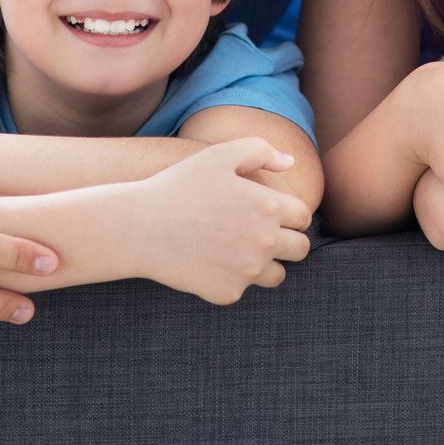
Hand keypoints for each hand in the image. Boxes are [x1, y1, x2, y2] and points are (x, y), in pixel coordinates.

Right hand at [123, 138, 313, 304]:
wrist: (140, 227)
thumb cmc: (180, 185)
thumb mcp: (219, 155)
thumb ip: (261, 151)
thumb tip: (290, 162)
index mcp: (269, 207)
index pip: (303, 216)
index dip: (288, 212)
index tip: (268, 211)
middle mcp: (265, 242)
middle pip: (300, 249)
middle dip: (286, 240)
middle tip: (258, 232)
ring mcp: (247, 271)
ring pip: (278, 274)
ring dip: (266, 263)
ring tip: (238, 249)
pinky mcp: (228, 293)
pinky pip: (244, 288)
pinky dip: (233, 277)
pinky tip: (211, 261)